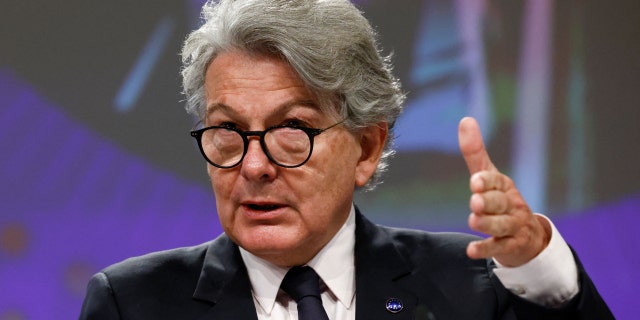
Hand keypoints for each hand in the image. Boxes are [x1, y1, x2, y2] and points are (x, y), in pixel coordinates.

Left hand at [458, 117, 550, 266]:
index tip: (475, 181)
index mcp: (504, 186)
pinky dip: (485, 249)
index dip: (486, 182)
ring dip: (487, 224)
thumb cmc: (500, 200)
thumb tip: (465, 119)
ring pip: (501, 225)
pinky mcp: (510, 246)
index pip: (496, 181)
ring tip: (473, 221)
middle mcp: (511, 205)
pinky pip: (498, 248)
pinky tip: (471, 251)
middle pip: (499, 203)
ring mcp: (513, 226)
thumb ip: (475, 152)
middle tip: (475, 201)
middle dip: (488, 202)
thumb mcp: (488, 176)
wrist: (527, 236)